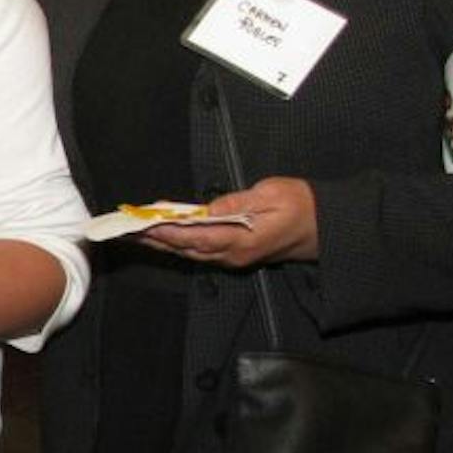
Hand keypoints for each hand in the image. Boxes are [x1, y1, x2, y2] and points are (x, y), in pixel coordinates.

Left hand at [143, 175, 317, 268]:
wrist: (326, 227)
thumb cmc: (302, 206)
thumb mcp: (272, 195)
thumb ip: (238, 202)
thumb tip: (209, 208)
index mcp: (241, 240)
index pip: (194, 237)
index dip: (166, 231)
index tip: (143, 224)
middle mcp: (233, 254)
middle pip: (185, 249)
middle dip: (154, 239)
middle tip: (126, 229)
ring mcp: (233, 257)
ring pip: (190, 252)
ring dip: (162, 243)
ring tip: (136, 232)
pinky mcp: (235, 254)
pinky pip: (200, 250)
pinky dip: (179, 242)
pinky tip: (164, 235)